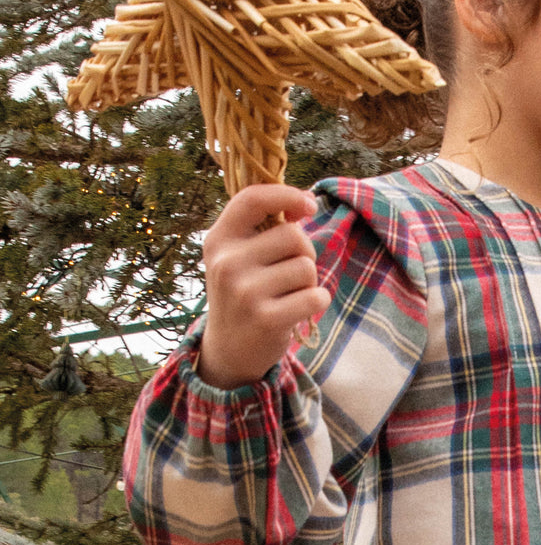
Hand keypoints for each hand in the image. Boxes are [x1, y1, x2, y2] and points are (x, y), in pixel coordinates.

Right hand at [198, 185, 330, 389]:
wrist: (228, 350)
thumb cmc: (245, 289)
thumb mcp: (239, 253)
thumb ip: (266, 224)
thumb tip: (308, 201)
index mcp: (219, 240)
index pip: (252, 198)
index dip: (286, 194)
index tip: (308, 206)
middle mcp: (226, 263)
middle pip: (293, 235)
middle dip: (303, 251)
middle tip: (287, 273)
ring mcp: (244, 292)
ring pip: (306, 266)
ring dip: (308, 280)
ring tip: (286, 294)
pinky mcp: (265, 318)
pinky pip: (315, 296)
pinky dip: (317, 301)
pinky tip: (297, 310)